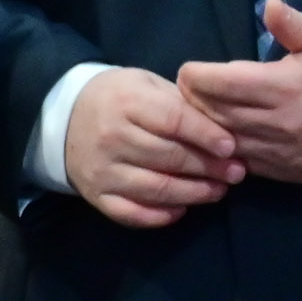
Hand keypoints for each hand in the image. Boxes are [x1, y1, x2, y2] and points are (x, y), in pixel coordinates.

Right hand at [63, 67, 244, 229]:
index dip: (207, 136)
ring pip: (157, 189)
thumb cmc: (120, 97)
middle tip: (236, 173)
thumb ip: (182, 103)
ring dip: (194, 193)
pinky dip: (160, 216)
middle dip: (209, 168)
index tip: (232, 147)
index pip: (174, 121)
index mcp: (127, 102)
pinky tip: (181, 209)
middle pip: (170, 157)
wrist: (65, 116)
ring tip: (218, 190)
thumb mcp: (147, 84)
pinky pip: (132, 213)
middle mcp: (112, 137)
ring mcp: (102, 169)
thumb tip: (225, 130)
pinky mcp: (96, 195)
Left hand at [177, 0, 301, 184]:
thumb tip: (269, 3)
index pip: (216, 83)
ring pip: (220, 140)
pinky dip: (224, 149)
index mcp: (283, 86)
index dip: (194, 75)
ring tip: (200, 111)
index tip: (190, 70)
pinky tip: (222, 136)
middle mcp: (276, 122)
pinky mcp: (282, 172)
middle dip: (192, 99)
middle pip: (210, 113)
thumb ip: (294, 24)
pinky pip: (239, 162)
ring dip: (205, 126)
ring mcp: (278, 151)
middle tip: (188, 89)